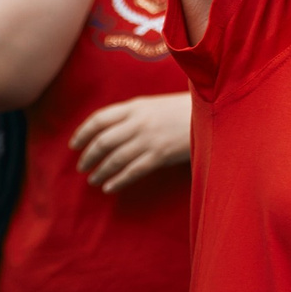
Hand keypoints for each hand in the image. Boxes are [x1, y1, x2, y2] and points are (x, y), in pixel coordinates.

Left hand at [71, 93, 191, 192]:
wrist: (216, 112)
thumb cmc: (187, 109)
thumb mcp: (156, 104)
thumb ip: (134, 114)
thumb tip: (110, 129)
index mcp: (136, 106)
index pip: (99, 119)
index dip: (82, 133)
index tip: (74, 145)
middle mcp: (139, 122)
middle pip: (102, 142)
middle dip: (88, 157)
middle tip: (82, 167)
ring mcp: (149, 139)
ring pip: (115, 159)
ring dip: (100, 172)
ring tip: (94, 180)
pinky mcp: (161, 155)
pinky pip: (133, 171)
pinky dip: (118, 181)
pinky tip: (110, 187)